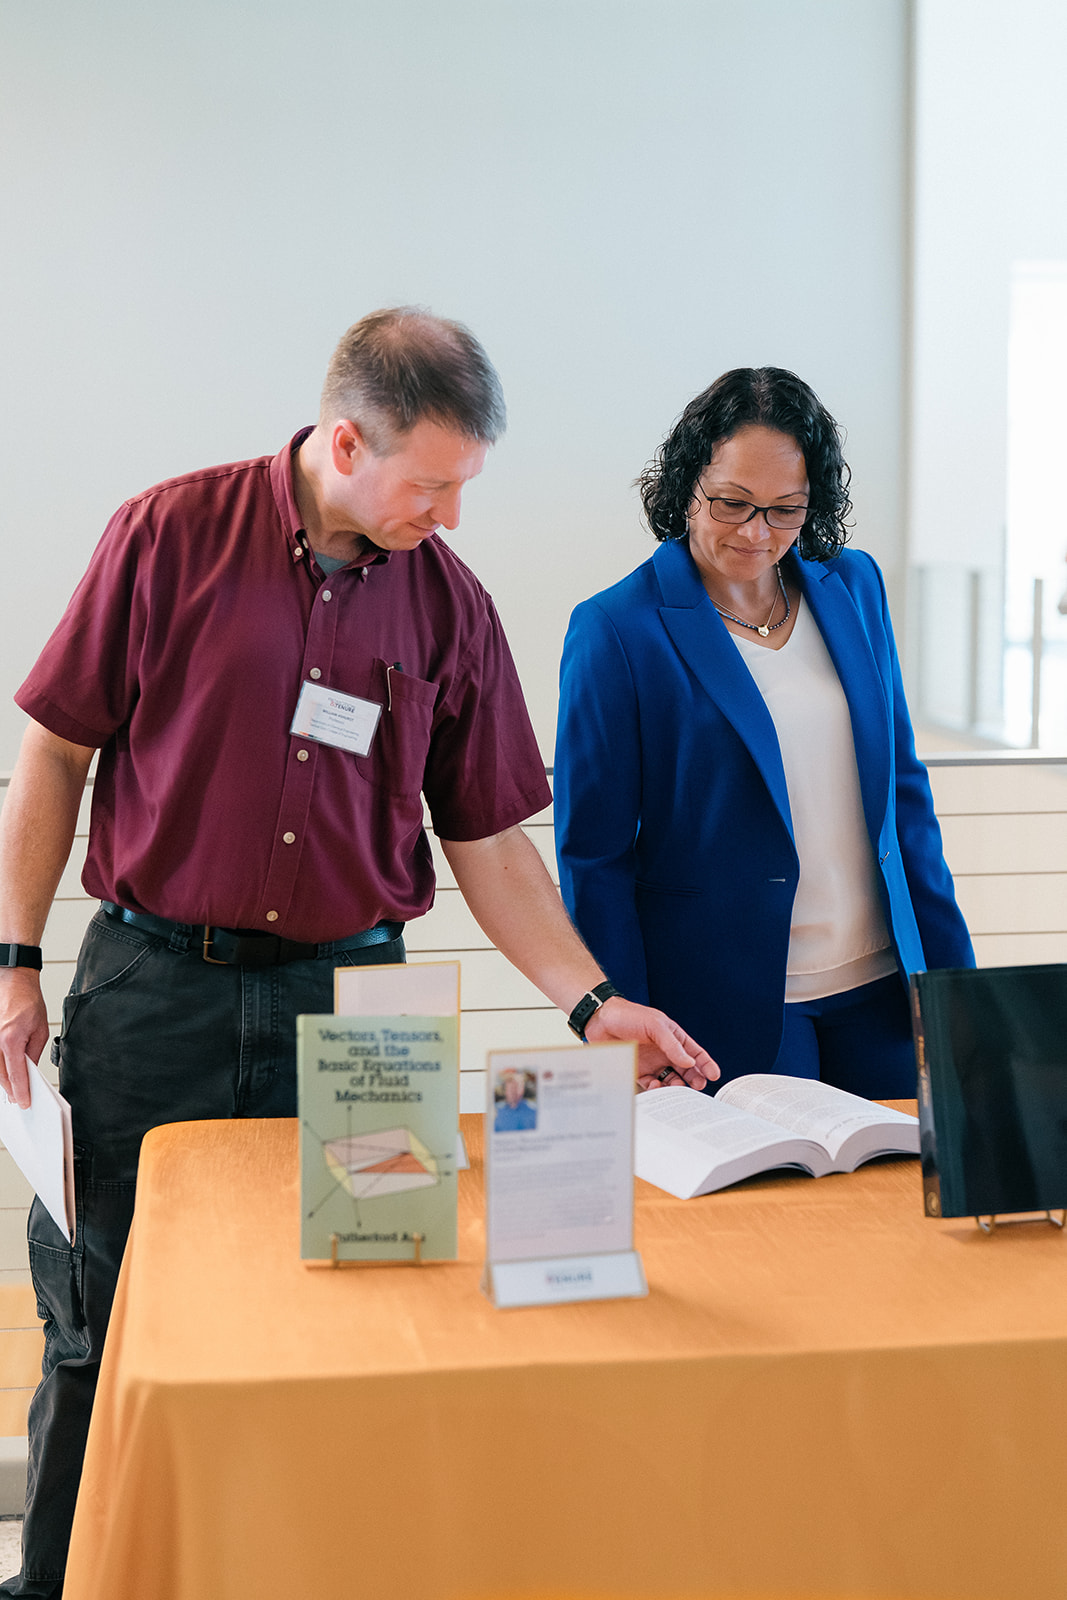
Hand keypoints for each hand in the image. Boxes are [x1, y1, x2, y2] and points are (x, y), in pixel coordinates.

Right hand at [0, 969, 48, 1108]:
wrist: (13, 981)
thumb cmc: (28, 1001)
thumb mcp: (40, 1029)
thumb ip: (34, 1053)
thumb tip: (30, 1070)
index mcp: (11, 1040)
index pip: (16, 1074)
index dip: (21, 1092)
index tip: (25, 1103)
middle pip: (1, 1076)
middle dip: (11, 1090)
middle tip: (19, 1100)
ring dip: (3, 1080)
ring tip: (13, 1089)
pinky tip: (4, 1073)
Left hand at [583, 996, 717, 1091]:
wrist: (601, 1020)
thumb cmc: (629, 1015)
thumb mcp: (656, 1025)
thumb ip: (673, 1045)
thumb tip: (690, 1062)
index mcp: (673, 1037)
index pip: (695, 1052)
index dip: (706, 1064)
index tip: (714, 1075)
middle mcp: (665, 1051)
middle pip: (686, 1070)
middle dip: (694, 1079)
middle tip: (698, 1087)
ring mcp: (652, 1062)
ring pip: (670, 1080)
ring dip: (675, 1086)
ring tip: (676, 1089)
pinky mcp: (638, 1071)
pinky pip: (651, 1085)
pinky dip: (656, 1089)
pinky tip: (656, 1086)